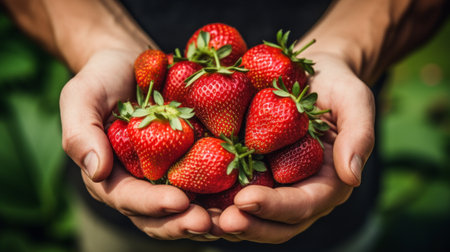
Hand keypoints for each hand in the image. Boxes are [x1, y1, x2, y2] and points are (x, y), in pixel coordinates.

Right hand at [60, 49, 212, 239]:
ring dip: (206, 219)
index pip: (128, 200)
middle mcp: (138, 184)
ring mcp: (164, 178)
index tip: (180, 201)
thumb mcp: (81, 97)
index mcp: (109, 176)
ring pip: (184, 210)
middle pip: (158, 216)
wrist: (130, 64)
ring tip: (231, 220)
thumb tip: (97, 171)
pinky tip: (242, 198)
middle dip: (182, 222)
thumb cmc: (102, 79)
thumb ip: (81, 133)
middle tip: (209, 223)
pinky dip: (221, 198)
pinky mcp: (187, 165)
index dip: (153, 205)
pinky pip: (205, 187)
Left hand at [211, 52, 374, 242]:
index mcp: (327, 183)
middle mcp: (300, 192)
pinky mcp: (253, 173)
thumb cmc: (335, 84)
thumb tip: (352, 175)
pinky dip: (214, 201)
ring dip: (225, 223)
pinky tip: (191, 196)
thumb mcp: (354, 100)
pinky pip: (233, 194)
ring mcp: (275, 186)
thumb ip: (359, 135)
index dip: (275, 207)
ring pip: (252, 218)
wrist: (311, 74)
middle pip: (276, 224)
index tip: (245, 201)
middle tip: (217, 222)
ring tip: (197, 218)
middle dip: (248, 226)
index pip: (302, 205)